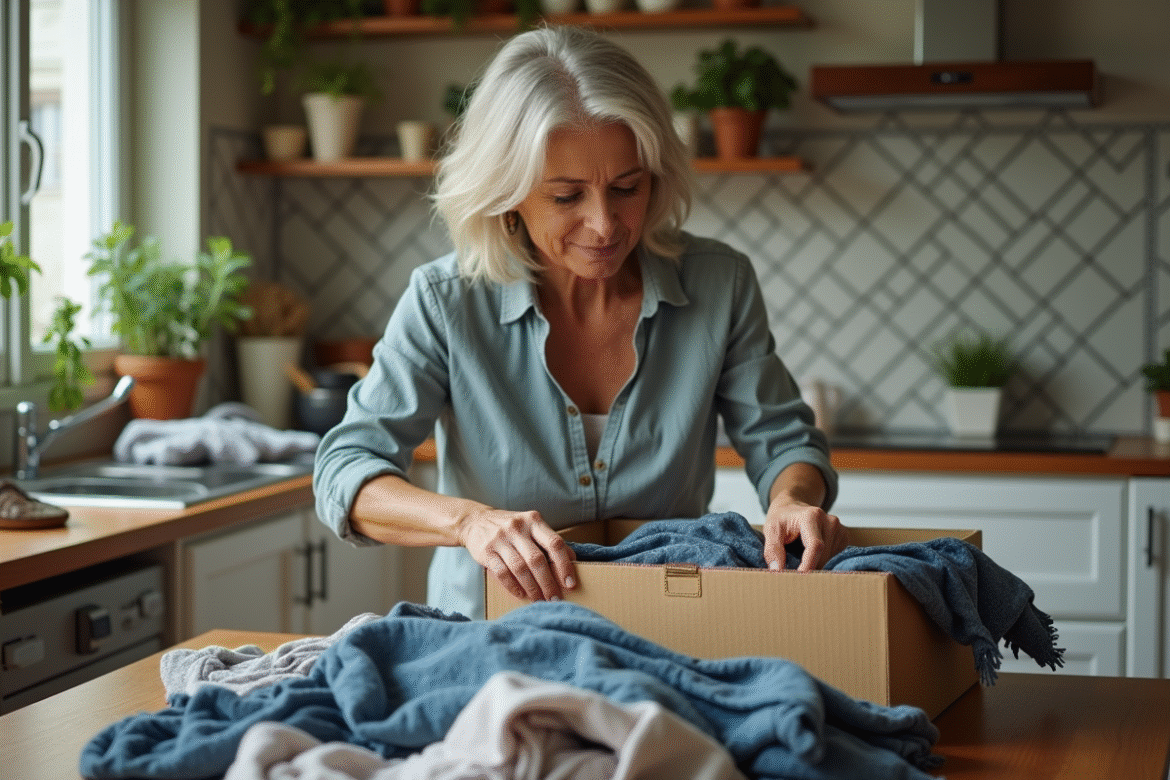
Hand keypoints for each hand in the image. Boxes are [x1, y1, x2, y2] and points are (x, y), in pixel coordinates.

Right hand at [457, 508, 577, 602]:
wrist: (475, 520)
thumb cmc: (511, 528)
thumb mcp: (531, 526)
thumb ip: (549, 541)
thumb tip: (572, 559)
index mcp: (533, 520)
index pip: (554, 543)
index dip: (564, 565)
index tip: (570, 583)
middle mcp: (517, 527)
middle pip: (537, 559)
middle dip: (548, 582)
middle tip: (555, 598)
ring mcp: (500, 538)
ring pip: (520, 568)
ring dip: (532, 588)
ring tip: (540, 599)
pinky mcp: (486, 551)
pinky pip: (502, 573)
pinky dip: (513, 586)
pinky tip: (521, 594)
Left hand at [762, 500, 848, 571]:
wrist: (793, 507)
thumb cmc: (782, 519)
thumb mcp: (771, 530)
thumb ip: (773, 549)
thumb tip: (778, 570)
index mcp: (811, 516)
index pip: (816, 546)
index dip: (809, 565)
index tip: (798, 579)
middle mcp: (830, 521)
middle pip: (823, 556)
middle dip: (809, 569)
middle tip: (794, 576)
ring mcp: (840, 529)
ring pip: (830, 560)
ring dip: (816, 566)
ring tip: (801, 560)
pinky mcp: (844, 537)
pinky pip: (835, 558)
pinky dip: (823, 562)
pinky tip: (813, 556)